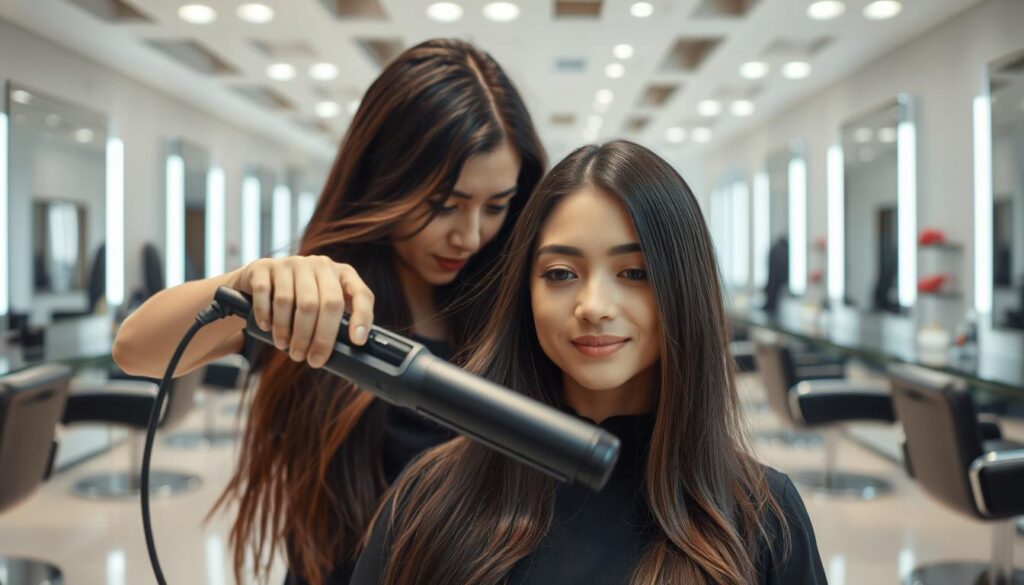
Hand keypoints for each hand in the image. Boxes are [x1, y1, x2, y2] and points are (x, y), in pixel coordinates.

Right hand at [230, 256, 374, 367]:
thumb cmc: (303, 297)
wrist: (263, 277)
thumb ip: (340, 320)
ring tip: (285, 347)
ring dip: (287, 330)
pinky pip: (264, 292)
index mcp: (343, 274)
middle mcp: (320, 265)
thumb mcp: (327, 303)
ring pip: (291, 300)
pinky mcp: (264, 267)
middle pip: (325, 303)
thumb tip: (351, 346)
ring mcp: (292, 263)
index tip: (357, 341)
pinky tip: (267, 327)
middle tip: (312, 359)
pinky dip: (264, 314)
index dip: (362, 318)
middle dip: (320, 337)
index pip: (361, 294)